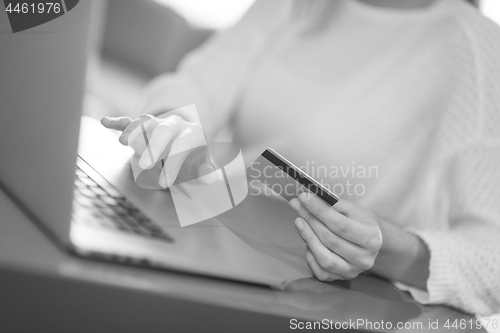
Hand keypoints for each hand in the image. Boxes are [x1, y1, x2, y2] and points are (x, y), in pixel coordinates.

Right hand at [101, 114, 216, 187]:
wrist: (186, 141)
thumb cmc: (193, 158)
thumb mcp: (201, 166)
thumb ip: (205, 172)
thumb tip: (212, 178)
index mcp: (192, 133)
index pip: (183, 145)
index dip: (174, 163)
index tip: (166, 183)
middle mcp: (174, 124)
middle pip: (163, 130)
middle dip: (153, 146)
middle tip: (145, 165)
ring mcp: (157, 123)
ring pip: (145, 123)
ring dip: (134, 130)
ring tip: (123, 141)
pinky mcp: (142, 126)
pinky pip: (129, 120)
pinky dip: (118, 122)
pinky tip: (106, 122)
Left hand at [289, 192, 382, 281]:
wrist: (370, 241)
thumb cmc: (359, 222)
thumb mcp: (353, 209)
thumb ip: (333, 205)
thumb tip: (309, 199)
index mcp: (371, 238)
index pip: (340, 225)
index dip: (319, 211)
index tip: (304, 198)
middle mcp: (364, 259)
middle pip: (330, 239)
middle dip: (310, 220)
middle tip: (296, 205)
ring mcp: (352, 271)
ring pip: (324, 258)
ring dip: (308, 237)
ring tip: (299, 221)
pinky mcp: (340, 279)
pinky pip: (320, 270)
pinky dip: (311, 255)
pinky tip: (307, 240)